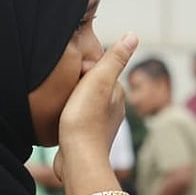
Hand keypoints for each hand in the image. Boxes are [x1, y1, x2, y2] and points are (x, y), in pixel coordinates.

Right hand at [54, 34, 138, 189]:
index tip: (75, 76)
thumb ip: (115, 58)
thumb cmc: (86, 119)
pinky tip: (62, 119)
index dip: (84, 69)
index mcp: (118, 93)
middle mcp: (113, 109)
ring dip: (73, 100)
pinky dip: (70, 116)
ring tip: (63, 103)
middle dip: (78, 84)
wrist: (78, 160)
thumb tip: (133, 35)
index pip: (101, 70)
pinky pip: (78, 119)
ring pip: (85, 103)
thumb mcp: (100, 80)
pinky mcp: (87, 138)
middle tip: (66, 89)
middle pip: (92, 86)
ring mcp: (101, 125)